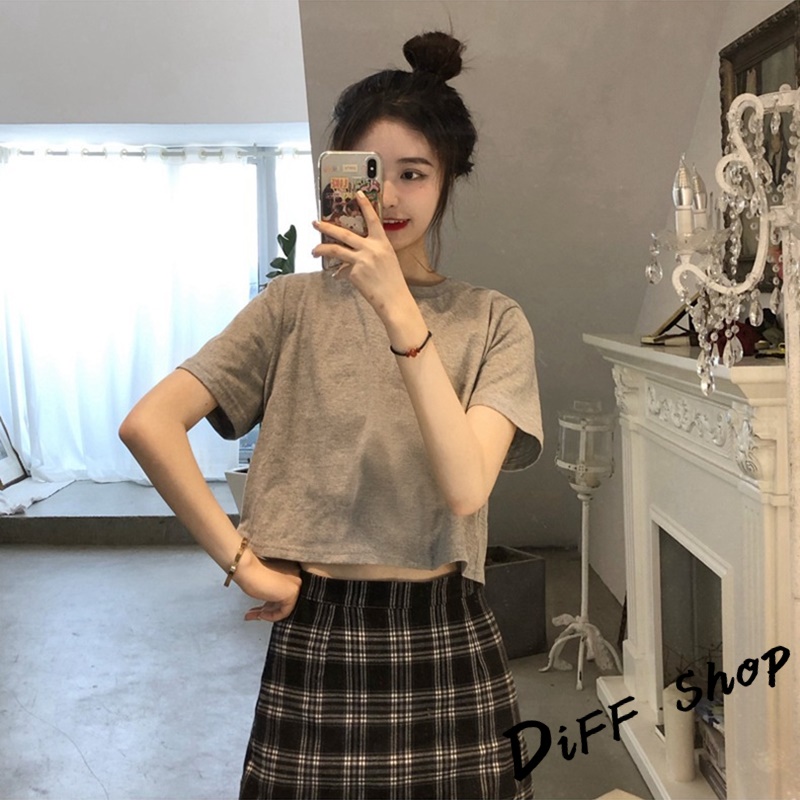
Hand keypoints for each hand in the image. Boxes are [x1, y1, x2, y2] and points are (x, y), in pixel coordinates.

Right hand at [234, 552, 301, 621]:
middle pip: (283, 601)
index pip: (283, 593)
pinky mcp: (292, 592)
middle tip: (254, 613)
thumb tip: (269, 606)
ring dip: (267, 614)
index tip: (258, 608)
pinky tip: (260, 614)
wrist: (246, 567)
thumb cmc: (250, 571)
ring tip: (253, 614)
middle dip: (266, 609)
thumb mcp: (265, 583)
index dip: (269, 603)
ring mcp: (296, 584)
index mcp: (291, 571)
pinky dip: (272, 616)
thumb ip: (271, 592)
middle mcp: (296, 576)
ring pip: (284, 607)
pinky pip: (284, 612)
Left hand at [312, 192, 410, 318]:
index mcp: (382, 243)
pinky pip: (342, 270)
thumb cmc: (392, 281)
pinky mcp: (354, 273)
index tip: (358, 193)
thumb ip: (371, 252)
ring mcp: (361, 260)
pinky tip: (337, 277)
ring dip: (321, 249)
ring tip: (313, 250)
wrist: (394, 299)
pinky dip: (338, 274)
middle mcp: (371, 248)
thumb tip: (352, 254)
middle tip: (315, 223)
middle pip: (344, 233)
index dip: (365, 205)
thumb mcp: (387, 260)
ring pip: (335, 250)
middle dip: (327, 227)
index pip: (373, 219)